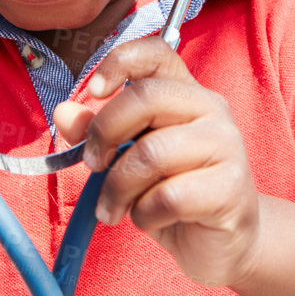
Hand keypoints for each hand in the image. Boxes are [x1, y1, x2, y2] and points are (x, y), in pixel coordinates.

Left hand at [53, 37, 260, 287]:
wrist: (224, 242)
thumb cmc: (174, 194)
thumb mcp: (127, 160)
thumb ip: (99, 133)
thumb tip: (64, 113)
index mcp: (185, 93)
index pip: (157, 53)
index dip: (119, 62)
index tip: (94, 91)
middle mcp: (210, 110)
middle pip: (146, 98)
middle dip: (104, 133)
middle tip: (92, 164)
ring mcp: (226, 146)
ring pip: (153, 153)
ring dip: (118, 187)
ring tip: (112, 208)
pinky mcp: (230, 188)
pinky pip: (169, 196)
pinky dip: (145, 214)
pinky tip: (148, 219)